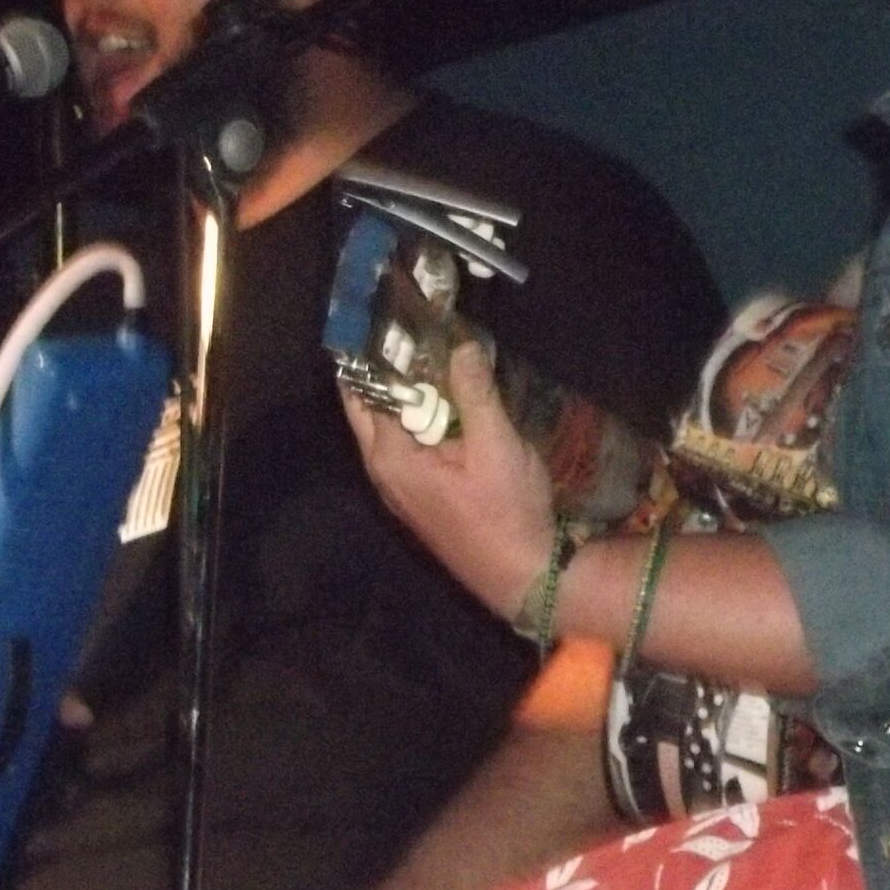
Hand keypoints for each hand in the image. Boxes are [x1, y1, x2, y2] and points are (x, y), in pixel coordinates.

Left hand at [341, 340, 555, 619]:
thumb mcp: (497, 446)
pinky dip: (417, 415)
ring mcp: (398, 485)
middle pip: (369, 406)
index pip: (365, 390)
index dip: (373, 351)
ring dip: (404, 390)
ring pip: (388, 425)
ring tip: (426, 349)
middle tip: (407, 326)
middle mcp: (382, 471)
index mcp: (390, 457)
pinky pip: (406, 443)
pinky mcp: (417, 494)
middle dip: (384, 366)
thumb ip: (475, 393)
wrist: (524, 577)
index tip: (386, 313)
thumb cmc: (507, 513)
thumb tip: (460, 344)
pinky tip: (444, 396)